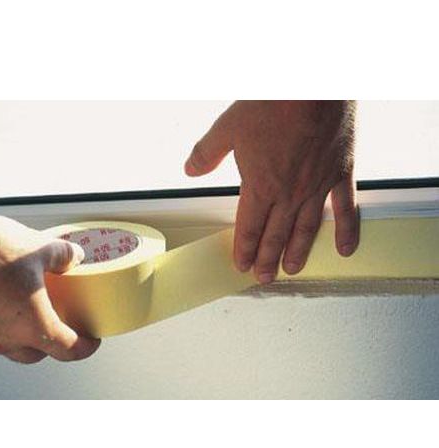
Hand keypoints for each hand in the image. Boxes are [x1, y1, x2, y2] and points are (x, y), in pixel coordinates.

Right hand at [0, 205, 99, 362]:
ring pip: (11, 346)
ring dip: (27, 335)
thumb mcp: (38, 247)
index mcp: (32, 325)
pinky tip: (4, 302)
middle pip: (39, 353)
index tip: (91, 341)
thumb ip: (64, 255)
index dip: (85, 347)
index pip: (68, 350)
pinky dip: (3, 325)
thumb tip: (74, 256)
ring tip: (34, 312)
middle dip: (56, 343)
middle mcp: (5, 338)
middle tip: (65, 326)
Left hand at [185, 100, 358, 282]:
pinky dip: (346, 231)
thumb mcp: (228, 127)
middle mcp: (288, 194)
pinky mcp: (341, 173)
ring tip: (292, 269)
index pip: (249, 228)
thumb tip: (190, 170)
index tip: (242, 265)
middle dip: (267, 259)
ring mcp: (316, 186)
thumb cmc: (270, 102)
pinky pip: (346, 209)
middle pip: (275, 236)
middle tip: (263, 277)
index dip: (244, 249)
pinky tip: (344, 250)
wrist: (313, 81)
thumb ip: (207, 154)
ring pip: (306, 229)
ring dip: (298, 252)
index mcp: (259, 186)